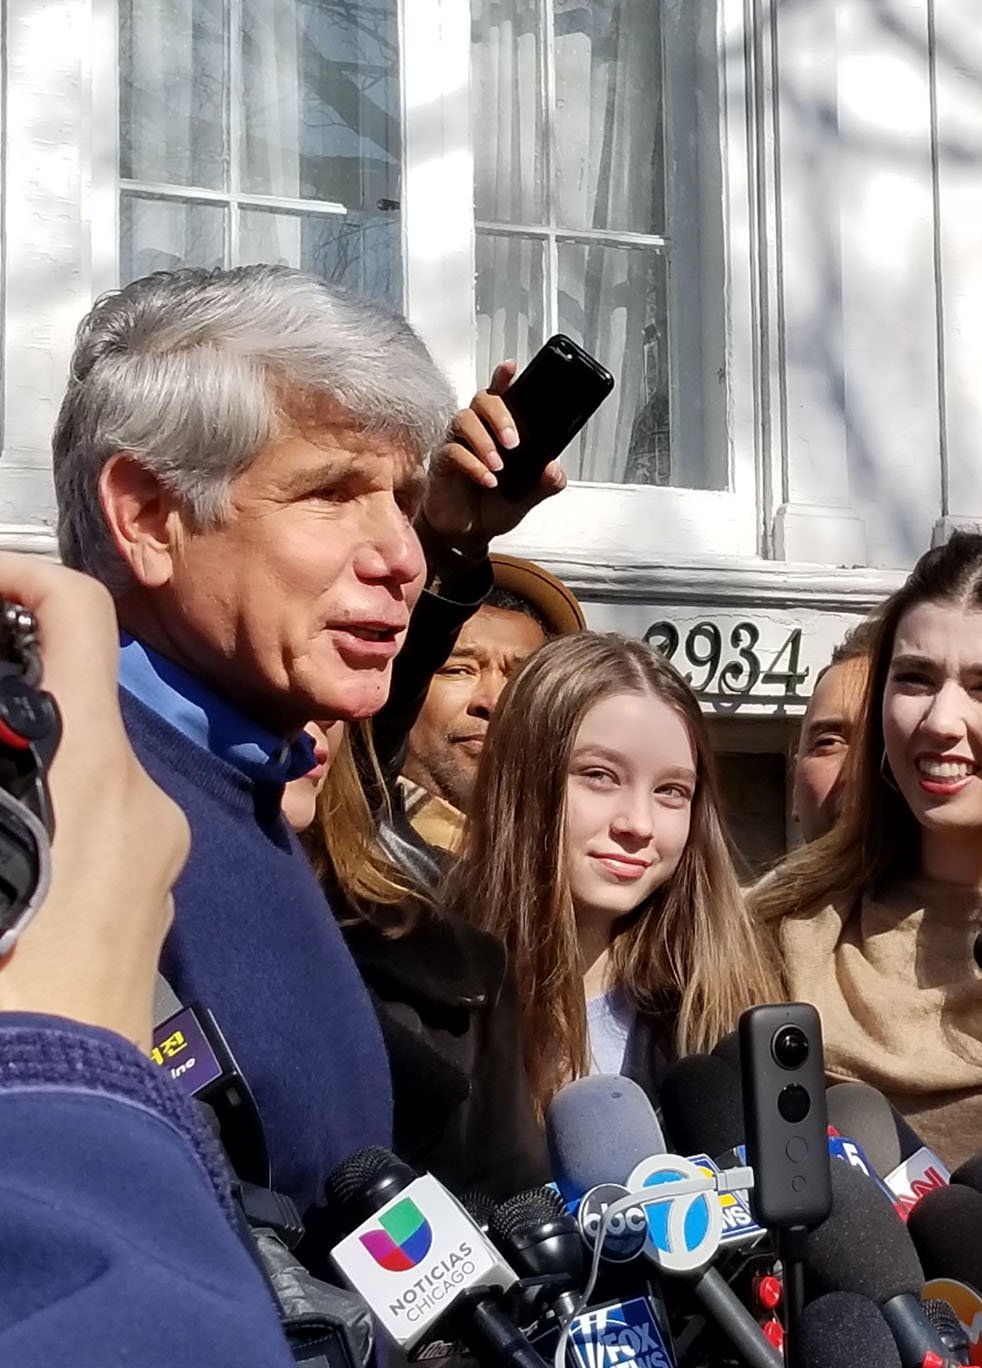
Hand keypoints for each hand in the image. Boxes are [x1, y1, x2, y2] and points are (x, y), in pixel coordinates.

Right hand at [0, 556, 188, 1047]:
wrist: (52, 1117)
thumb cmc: (5, 972)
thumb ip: (3, 748)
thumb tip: (3, 722)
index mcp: (92, 767)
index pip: (76, 615)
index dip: (19, 577)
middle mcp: (143, 801)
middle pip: (66, 713)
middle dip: (0, 717)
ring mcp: (156, 861)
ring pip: (75, 785)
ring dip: (17, 787)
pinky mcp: (151, 911)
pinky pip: (93, 845)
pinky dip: (41, 838)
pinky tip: (2, 888)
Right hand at [418, 360, 567, 559]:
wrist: (469, 534)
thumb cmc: (494, 506)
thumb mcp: (529, 497)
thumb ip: (546, 483)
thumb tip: (555, 468)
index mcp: (500, 431)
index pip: (502, 396)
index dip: (504, 379)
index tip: (512, 366)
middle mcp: (477, 430)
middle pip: (482, 400)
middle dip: (500, 415)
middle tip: (514, 442)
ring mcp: (457, 443)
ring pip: (464, 420)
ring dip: (485, 441)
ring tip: (500, 466)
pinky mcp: (442, 462)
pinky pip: (453, 452)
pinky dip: (473, 465)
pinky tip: (487, 480)